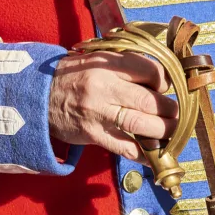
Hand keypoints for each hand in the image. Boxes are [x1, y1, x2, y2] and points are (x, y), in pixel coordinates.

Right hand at [49, 51, 177, 161]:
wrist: (37, 95)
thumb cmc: (72, 75)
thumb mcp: (96, 60)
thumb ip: (126, 65)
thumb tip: (161, 80)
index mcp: (107, 65)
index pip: (150, 71)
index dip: (165, 82)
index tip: (166, 88)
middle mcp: (104, 88)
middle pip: (149, 101)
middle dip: (170, 110)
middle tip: (176, 113)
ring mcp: (98, 114)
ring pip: (141, 125)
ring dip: (163, 131)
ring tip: (171, 131)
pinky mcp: (93, 135)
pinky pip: (126, 148)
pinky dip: (145, 154)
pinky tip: (155, 155)